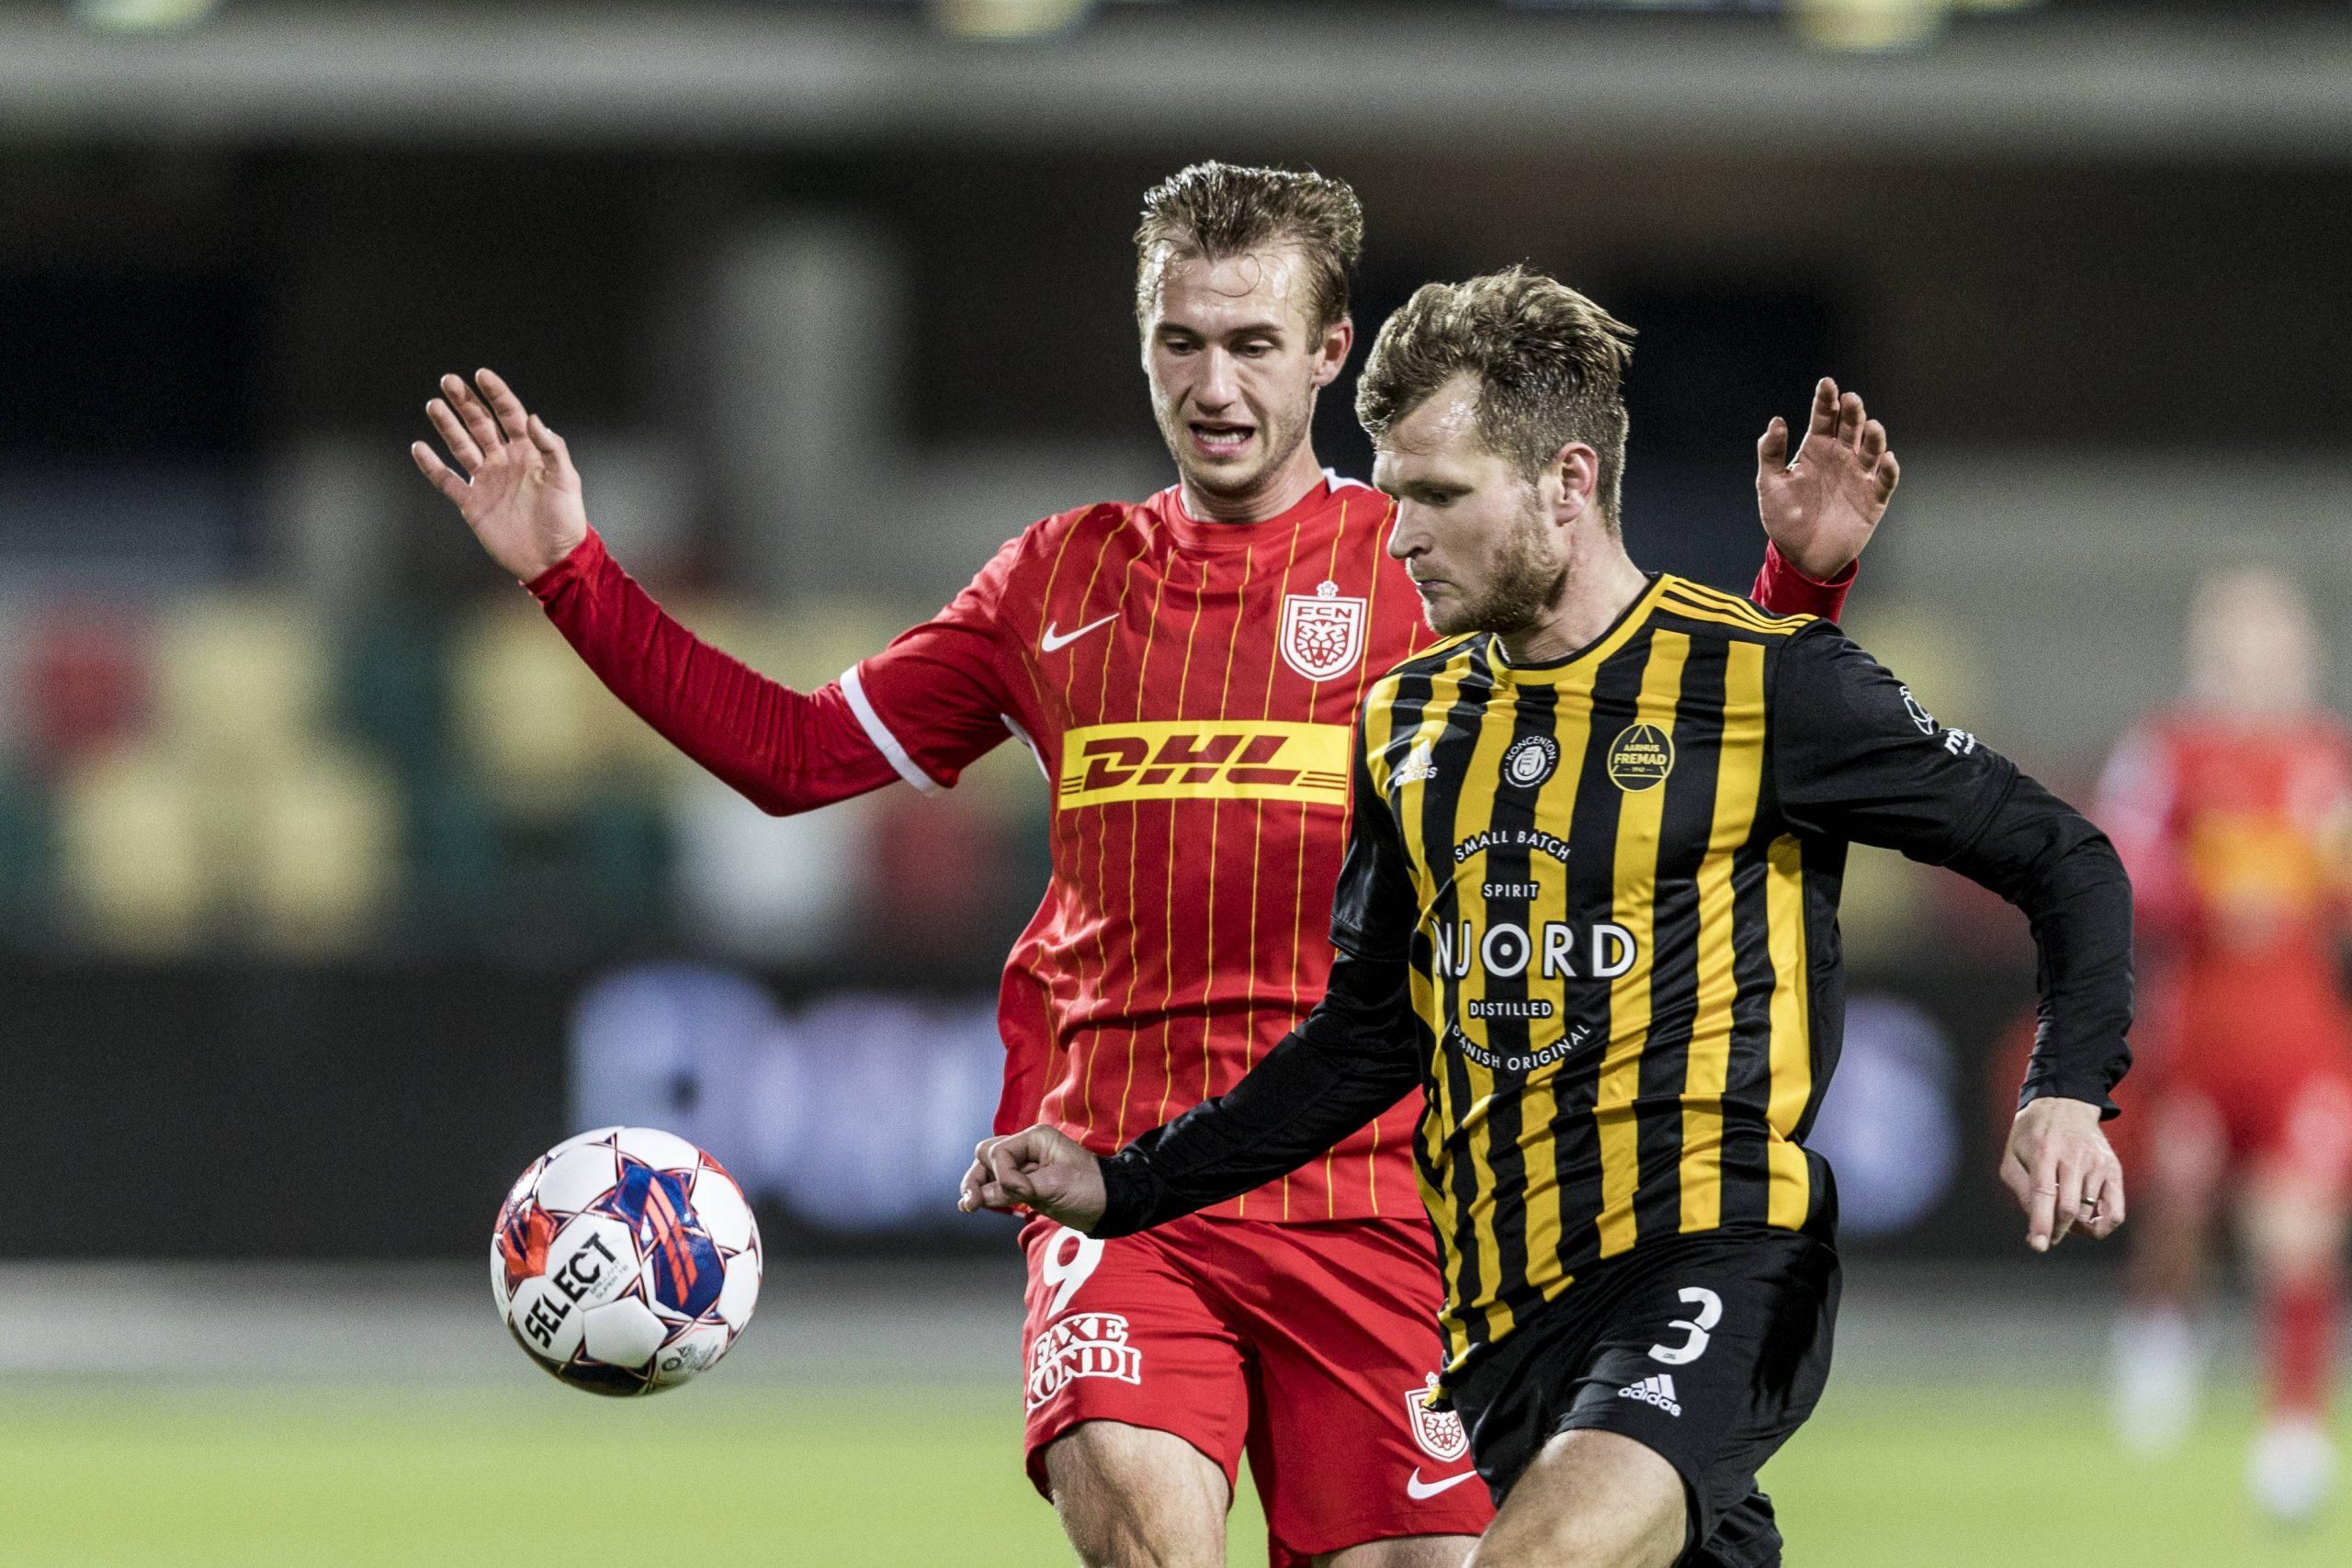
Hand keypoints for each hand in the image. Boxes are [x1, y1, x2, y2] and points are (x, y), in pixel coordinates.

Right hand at [410, 369, 589, 581]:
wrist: (552, 559)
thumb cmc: (565, 518)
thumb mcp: (565, 479)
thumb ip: (551, 448)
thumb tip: (533, 417)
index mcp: (529, 452)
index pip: (509, 414)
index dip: (496, 394)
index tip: (481, 375)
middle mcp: (505, 461)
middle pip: (481, 425)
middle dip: (465, 402)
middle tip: (448, 380)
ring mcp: (486, 481)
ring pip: (462, 446)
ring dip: (448, 426)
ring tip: (434, 405)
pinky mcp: (472, 503)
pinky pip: (447, 481)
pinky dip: (432, 466)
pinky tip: (419, 448)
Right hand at [958, 1125, 1107, 1231]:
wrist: (1110, 1206)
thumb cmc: (1089, 1189)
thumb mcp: (1054, 1186)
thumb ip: (1016, 1189)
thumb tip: (982, 1196)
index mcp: (1036, 1138)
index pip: (1001, 1152)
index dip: (1004, 1174)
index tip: (1023, 1193)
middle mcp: (1027, 1149)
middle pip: (987, 1156)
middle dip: (977, 1176)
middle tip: (970, 1200)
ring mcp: (1025, 1168)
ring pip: (989, 1171)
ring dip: (977, 1186)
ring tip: (967, 1205)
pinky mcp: (1026, 1186)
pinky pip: (999, 1186)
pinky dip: (987, 1194)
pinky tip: (974, 1205)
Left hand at [1756, 378, 1899, 580]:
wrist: (1801, 555)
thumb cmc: (1785, 518)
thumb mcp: (1771, 484)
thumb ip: (1771, 454)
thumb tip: (1776, 421)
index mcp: (1816, 449)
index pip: (1824, 418)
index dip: (1826, 400)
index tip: (1827, 384)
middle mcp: (1841, 456)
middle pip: (1851, 427)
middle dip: (1853, 412)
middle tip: (1850, 401)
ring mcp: (1859, 476)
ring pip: (1872, 449)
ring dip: (1873, 437)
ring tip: (1870, 427)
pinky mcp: (1873, 498)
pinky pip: (1885, 480)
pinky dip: (1888, 469)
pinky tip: (1885, 459)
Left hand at [2001, 1097, 2125, 1251]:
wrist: (2065, 1104)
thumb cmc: (2031, 1135)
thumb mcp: (2012, 1155)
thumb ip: (2021, 1189)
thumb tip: (2035, 1222)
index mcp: (2044, 1151)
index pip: (2044, 1193)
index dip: (2041, 1222)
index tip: (2038, 1245)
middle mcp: (2074, 1157)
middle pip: (2069, 1208)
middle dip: (2056, 1229)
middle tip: (2047, 1233)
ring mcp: (2097, 1163)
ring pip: (2088, 1213)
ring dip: (2074, 1227)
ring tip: (2061, 1216)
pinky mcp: (2114, 1170)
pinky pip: (2115, 1212)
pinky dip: (2101, 1226)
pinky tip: (2087, 1223)